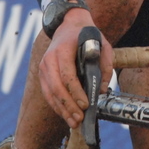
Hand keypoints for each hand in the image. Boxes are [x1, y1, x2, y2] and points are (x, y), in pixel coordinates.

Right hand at [37, 7, 114, 128]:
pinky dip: (56, 106)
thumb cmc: (87, 36)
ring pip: (50, 93)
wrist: (68, 25)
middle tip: (80, 119)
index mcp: (63, 50)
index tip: (86, 105)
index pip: (67, 75)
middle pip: (56, 87)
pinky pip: (47, 93)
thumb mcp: (102, 44)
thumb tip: (102, 90)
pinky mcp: (42, 74)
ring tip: (74, 123)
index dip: (76, 92)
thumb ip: (105, 65)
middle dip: (68, 105)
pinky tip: (65, 115)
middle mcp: (49, 59)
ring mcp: (43, 67)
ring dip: (62, 109)